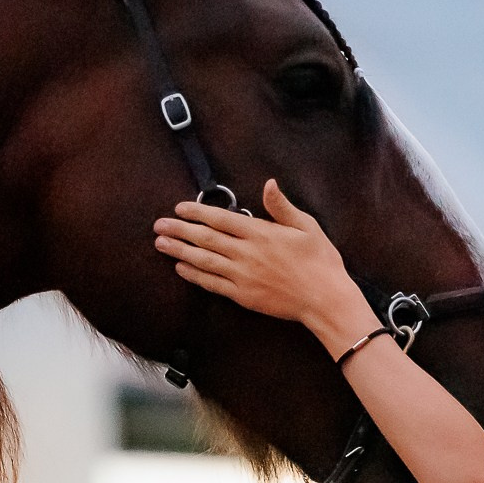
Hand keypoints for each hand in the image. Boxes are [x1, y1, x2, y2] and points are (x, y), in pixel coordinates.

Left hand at [153, 180, 371, 343]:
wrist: (325, 299)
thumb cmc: (320, 261)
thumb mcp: (306, 226)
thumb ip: (282, 206)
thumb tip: (269, 183)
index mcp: (261, 233)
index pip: (220, 219)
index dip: (197, 212)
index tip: (179, 208)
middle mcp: (247, 253)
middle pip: (205, 238)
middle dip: (179, 231)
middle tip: (158, 225)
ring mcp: (243, 276)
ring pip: (204, 261)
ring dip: (179, 251)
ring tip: (160, 244)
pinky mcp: (243, 295)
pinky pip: (212, 284)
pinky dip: (194, 275)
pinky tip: (181, 268)